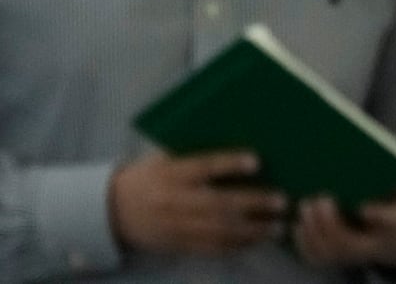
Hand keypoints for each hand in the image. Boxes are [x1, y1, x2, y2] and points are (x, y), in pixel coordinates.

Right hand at [109, 150, 287, 256]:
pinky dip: (237, 247)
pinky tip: (256, 242)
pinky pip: (213, 249)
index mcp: (172, 173)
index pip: (204, 167)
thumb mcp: (163, 159)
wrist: (114, 210)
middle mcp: (176, 201)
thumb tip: (233, 146)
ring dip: (253, 231)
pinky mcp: (180, 245)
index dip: (230, 164)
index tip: (257, 161)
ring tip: (277, 228)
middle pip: (219, 204)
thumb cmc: (147, 177)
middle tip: (281, 202)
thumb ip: (191, 155)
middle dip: (254, 204)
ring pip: (221, 231)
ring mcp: (179, 227)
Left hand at [292, 183, 395, 273]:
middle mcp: (379, 242)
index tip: (363, 207)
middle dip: (333, 227)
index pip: (393, 223)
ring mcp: (358, 252)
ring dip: (315, 233)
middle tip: (320, 199)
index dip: (379, 218)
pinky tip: (297, 222)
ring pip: (332, 253)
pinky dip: (305, 244)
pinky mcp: (340, 256)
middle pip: (354, 245)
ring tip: (306, 205)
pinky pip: (318, 258)